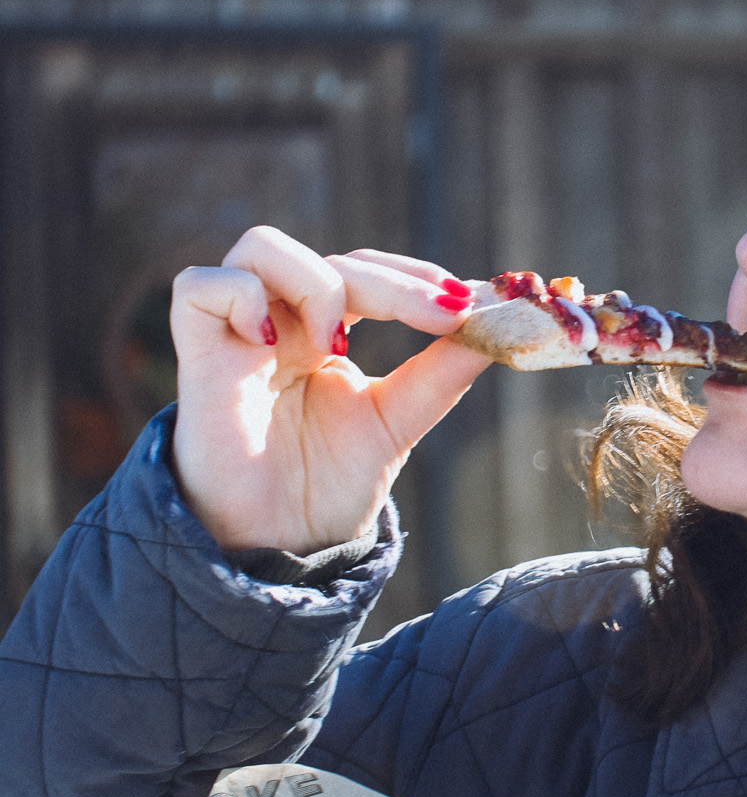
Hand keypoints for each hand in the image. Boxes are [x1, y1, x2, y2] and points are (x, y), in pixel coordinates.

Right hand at [170, 227, 488, 553]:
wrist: (279, 548)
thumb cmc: (326, 487)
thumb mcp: (397, 420)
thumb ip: (441, 373)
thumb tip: (498, 328)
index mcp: (321, 331)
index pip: (365, 270)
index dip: (414, 276)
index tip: (470, 301)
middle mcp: (279, 323)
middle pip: (330, 261)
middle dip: (395, 283)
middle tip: (447, 313)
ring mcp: (237, 336)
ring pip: (260, 248)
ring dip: (318, 281)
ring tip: (338, 345)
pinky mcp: (198, 357)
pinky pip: (198, 286)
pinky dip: (240, 294)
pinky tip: (274, 341)